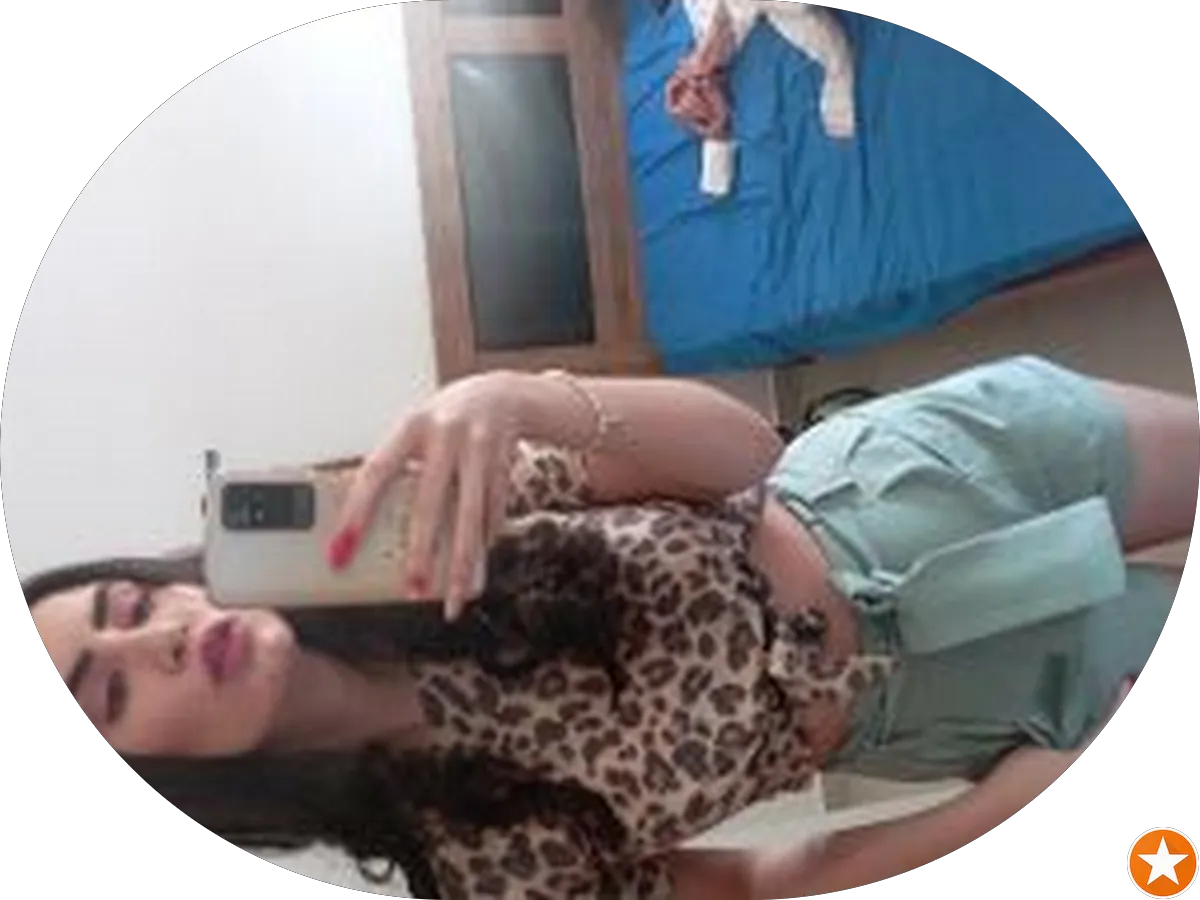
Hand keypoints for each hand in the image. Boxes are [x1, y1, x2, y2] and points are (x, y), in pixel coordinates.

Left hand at [325, 371, 526, 620]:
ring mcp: (479, 449)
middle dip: (421, 552)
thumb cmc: (445, 421)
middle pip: (431, 503)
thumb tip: (363, 526)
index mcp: (411, 426)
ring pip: (470, 517)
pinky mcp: (505, 465)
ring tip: (453, 597)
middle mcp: (446, 435)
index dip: (357, 513)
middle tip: (412, 589)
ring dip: (461, 562)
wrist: (502, 393)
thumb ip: (397, 469)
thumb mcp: (415, 432)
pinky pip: (493, 514)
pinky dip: (484, 544)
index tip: (341, 550)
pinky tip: (476, 569)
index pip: (377, 472)